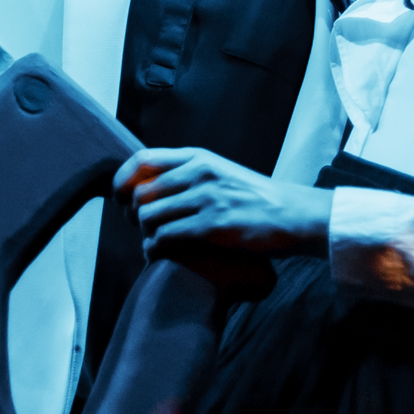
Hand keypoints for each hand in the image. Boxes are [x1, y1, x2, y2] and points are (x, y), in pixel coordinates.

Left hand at [115, 148, 332, 257]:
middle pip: (141, 192)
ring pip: (149, 216)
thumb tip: (149, 183)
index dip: (121, 179)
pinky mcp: (215, 226)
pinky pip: (166, 237)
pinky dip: (155, 249)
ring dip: (144, 234)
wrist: (294, 215)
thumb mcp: (220, 172)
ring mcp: (207, 199)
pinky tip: (159, 255)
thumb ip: (188, 173)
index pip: (142, 159)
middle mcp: (199, 173)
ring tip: (152, 243)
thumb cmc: (255, 198)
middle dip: (132, 214)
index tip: (119, 198)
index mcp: (198, 158)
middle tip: (141, 227)